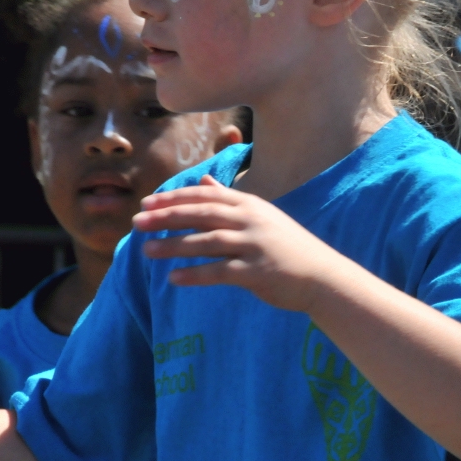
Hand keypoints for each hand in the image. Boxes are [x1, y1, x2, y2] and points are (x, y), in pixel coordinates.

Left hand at [134, 175, 342, 311]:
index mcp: (250, 205)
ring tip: (146, 251)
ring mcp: (255, 245)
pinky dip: (195, 274)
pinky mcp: (258, 272)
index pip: (204, 196)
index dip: (173, 198)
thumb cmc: (288, 247)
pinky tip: (173, 278)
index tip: (146, 203)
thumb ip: (230, 199)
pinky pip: (220, 272)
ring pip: (206, 242)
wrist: (323, 276)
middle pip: (200, 214)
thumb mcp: (261, 216)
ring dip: (173, 246)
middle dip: (166, 217)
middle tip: (137, 223)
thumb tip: (204, 181)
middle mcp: (251, 220)